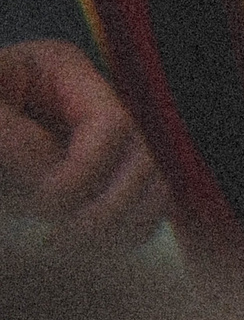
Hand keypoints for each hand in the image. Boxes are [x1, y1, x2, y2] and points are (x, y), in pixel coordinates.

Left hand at [0, 39, 168, 249]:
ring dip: (121, 225)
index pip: (113, 125)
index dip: (86, 171)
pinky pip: (140, 214)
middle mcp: (90, 103)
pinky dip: (121, 236)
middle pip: (146, 159)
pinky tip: (82, 248)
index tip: (44, 205)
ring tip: (71, 246)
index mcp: (61, 70)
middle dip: (110, 205)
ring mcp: (101, 145)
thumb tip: (55, 182)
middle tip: (63, 238)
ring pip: (154, 190)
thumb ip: (13, 141)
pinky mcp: (102, 183)